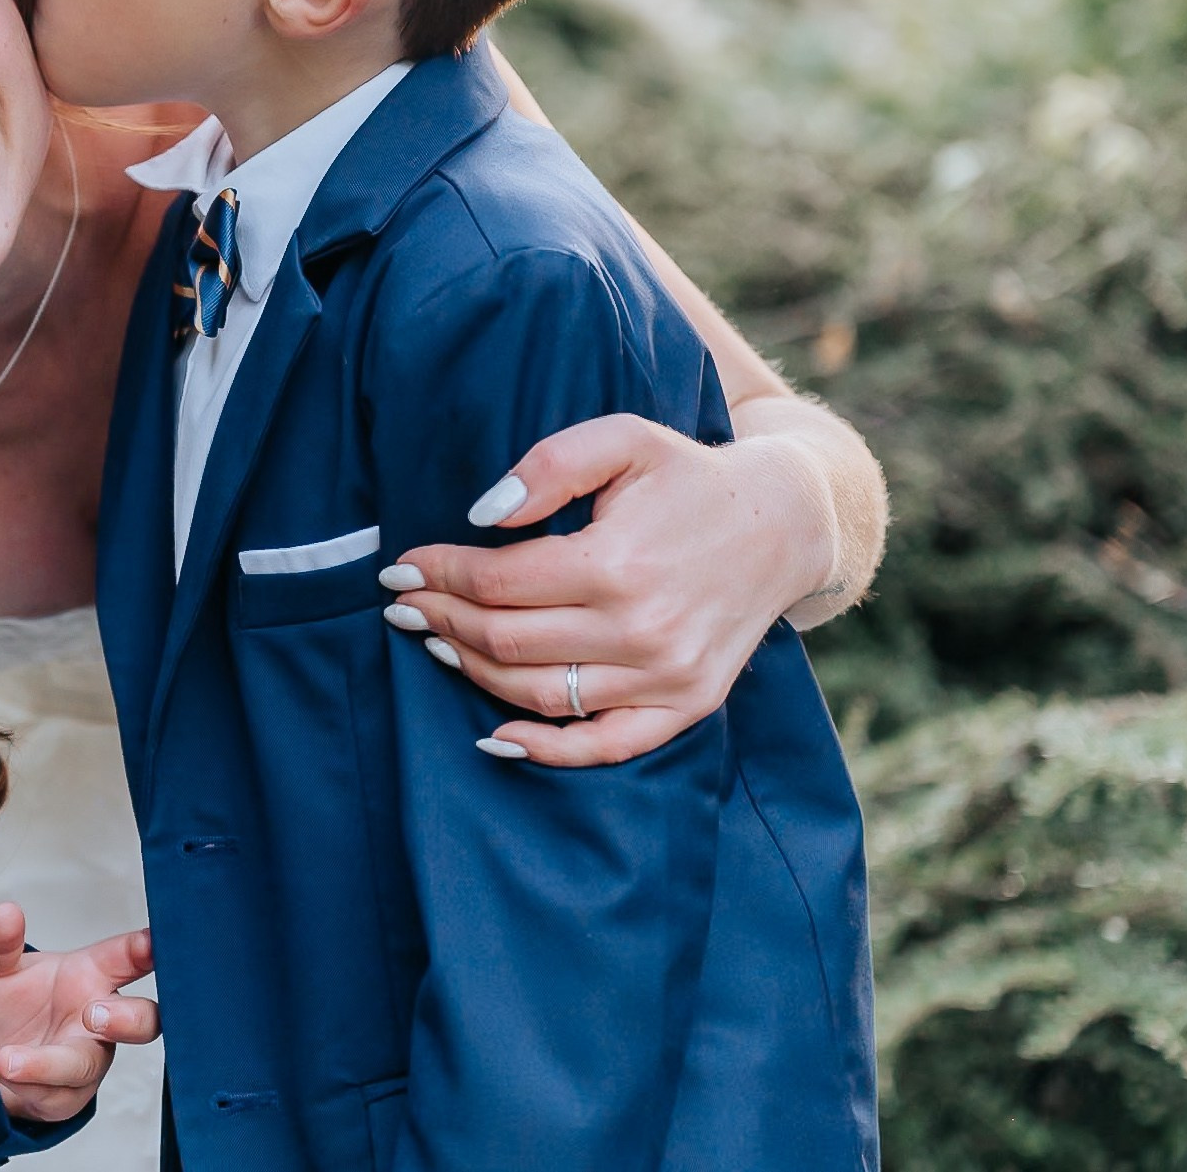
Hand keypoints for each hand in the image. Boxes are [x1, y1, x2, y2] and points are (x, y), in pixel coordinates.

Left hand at [0, 902, 159, 1121]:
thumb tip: (5, 912)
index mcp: (91, 975)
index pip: (129, 958)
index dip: (148, 950)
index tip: (154, 943)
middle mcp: (98, 1017)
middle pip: (143, 1021)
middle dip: (127, 1019)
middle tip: (92, 1014)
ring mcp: (87, 1060)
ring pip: (89, 1065)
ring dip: (49, 1064)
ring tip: (6, 1060)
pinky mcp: (67, 1097)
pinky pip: (59, 1097)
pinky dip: (28, 1086)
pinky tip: (2, 1074)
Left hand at [383, 414, 835, 767]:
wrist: (783, 523)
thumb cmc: (686, 476)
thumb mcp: (622, 438)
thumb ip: (548, 465)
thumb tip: (480, 515)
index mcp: (617, 563)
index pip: (496, 584)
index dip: (438, 575)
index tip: (402, 566)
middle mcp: (641, 631)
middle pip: (506, 641)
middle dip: (442, 620)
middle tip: (403, 605)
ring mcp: (666, 678)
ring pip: (538, 694)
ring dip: (472, 671)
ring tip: (437, 641)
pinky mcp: (687, 706)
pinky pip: (604, 746)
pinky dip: (545, 749)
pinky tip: (496, 735)